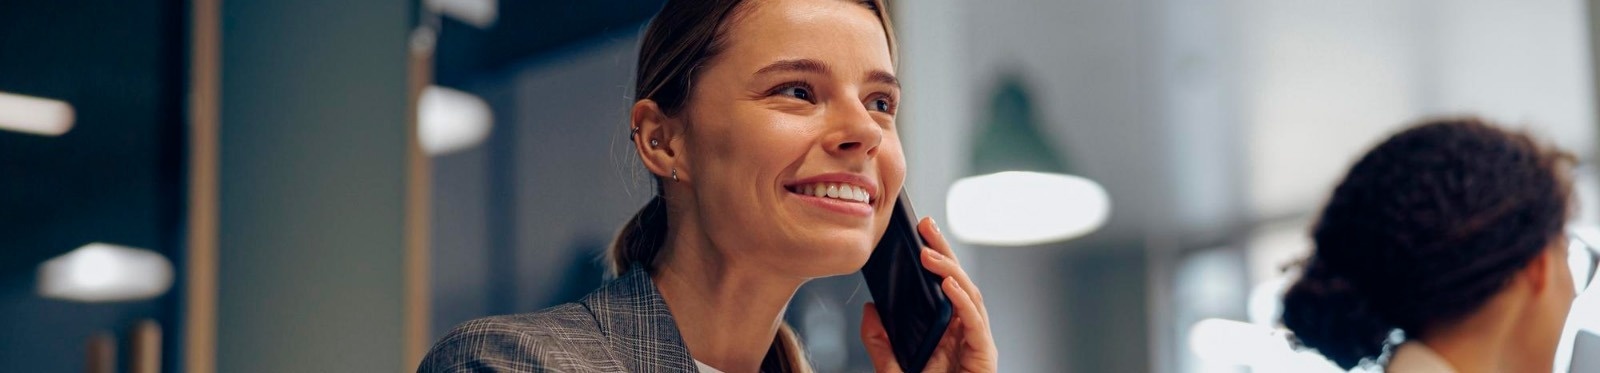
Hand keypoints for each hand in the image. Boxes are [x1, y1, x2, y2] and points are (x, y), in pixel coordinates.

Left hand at [861, 217, 997, 372]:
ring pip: (969, 295)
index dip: (934, 256)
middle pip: (958, 282)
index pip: (941, 285)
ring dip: (950, 271)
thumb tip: (869, 310)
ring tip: (928, 254)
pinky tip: (948, 285)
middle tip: (927, 226)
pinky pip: (975, 323)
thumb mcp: (894, 370)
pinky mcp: (984, 356)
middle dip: (943, 251)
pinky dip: (962, 301)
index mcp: (946, 331)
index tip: (918, 232)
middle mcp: (964, 332)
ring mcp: (976, 342)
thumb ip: (881, 345)